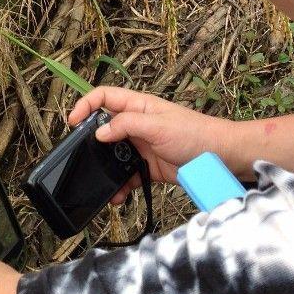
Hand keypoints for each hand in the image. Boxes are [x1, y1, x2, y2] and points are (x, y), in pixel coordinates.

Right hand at [68, 87, 242, 202]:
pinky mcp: (148, 167)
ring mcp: (142, 146)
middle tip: (83, 157)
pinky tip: (118, 195)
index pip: (105, 97)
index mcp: (138, 106)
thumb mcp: (158, 126)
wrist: (219, 159)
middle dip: (92, 143)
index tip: (74, 122)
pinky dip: (120, 186)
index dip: (86, 105)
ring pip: (114, 156)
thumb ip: (127, 125)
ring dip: (106, 169)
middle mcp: (137, 124)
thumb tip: (100, 132)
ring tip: (100, 182)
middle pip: (105, 128)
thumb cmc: (195, 134)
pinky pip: (127, 175)